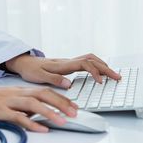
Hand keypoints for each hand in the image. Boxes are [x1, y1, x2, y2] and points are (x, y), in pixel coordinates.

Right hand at [0, 84, 77, 131]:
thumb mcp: (8, 101)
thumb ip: (23, 106)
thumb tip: (39, 115)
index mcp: (19, 90)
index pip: (44, 91)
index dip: (61, 98)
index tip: (74, 106)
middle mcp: (16, 93)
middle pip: (43, 94)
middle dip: (61, 103)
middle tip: (75, 113)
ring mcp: (8, 101)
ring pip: (33, 103)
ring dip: (50, 112)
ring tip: (63, 121)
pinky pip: (18, 117)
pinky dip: (31, 123)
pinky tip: (42, 128)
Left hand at [5, 53, 120, 87]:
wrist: (24, 62)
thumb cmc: (31, 70)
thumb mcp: (39, 77)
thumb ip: (54, 80)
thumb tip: (69, 84)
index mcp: (63, 65)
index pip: (84, 64)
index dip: (95, 72)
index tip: (101, 82)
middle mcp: (67, 61)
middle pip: (92, 60)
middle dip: (106, 68)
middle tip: (118, 77)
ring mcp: (68, 62)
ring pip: (90, 59)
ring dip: (103, 65)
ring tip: (113, 74)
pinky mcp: (67, 64)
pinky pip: (86, 62)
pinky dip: (96, 65)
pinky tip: (100, 72)